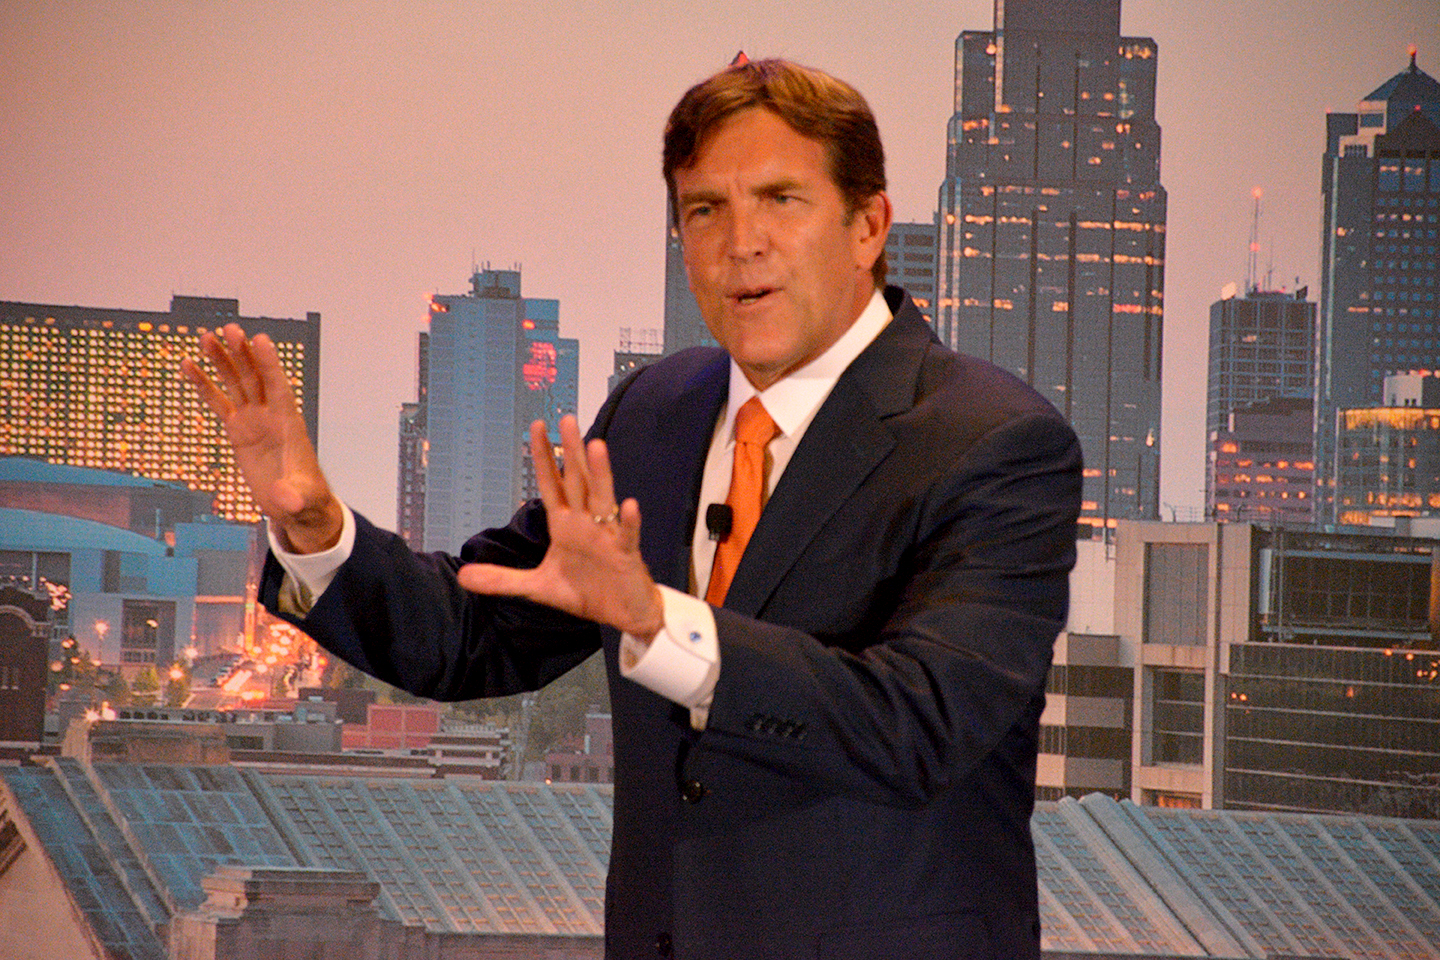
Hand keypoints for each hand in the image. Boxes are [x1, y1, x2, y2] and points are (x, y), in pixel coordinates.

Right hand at [181, 323, 342, 552]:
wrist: (295, 502)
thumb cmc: (303, 496)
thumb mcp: (300, 499)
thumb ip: (293, 496)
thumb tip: (283, 500)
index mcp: (289, 423)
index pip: (279, 387)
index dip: (270, 364)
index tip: (261, 340)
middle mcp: (270, 415)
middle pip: (255, 378)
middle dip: (243, 354)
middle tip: (230, 329)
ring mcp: (253, 419)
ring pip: (236, 383)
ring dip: (223, 360)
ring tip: (207, 337)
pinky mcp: (238, 429)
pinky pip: (218, 402)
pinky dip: (204, 384)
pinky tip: (189, 365)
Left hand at [457, 416, 663, 639]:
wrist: (622, 613)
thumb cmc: (586, 591)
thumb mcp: (538, 587)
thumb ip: (502, 579)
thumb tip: (462, 576)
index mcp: (565, 525)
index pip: (551, 484)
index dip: (543, 456)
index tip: (537, 427)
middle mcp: (585, 523)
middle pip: (577, 481)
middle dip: (571, 451)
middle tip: (567, 419)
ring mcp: (607, 536)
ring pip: (602, 498)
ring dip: (599, 473)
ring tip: (595, 445)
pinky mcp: (625, 555)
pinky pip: (626, 535)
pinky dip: (627, 521)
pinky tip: (627, 505)